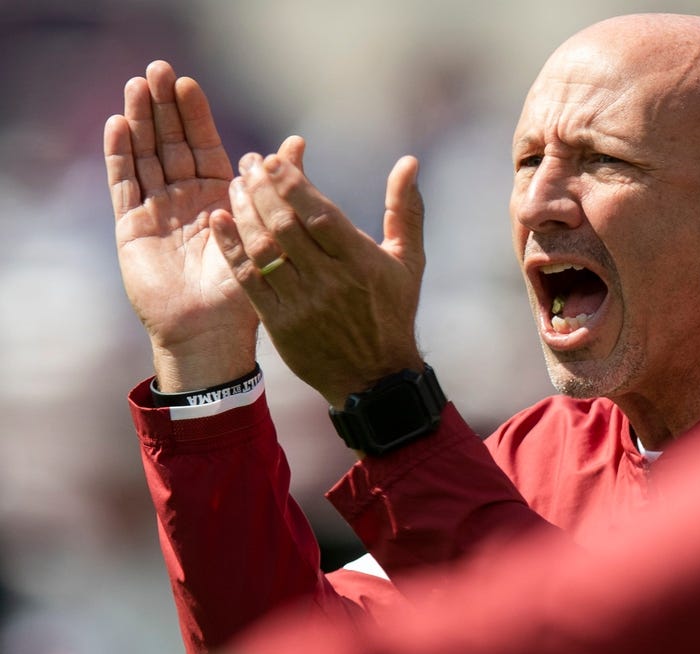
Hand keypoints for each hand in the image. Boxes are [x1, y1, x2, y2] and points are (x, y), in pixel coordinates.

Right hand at [105, 61, 275, 390]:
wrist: (213, 333)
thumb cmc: (245, 292)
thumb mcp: (264, 232)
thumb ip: (276, 187)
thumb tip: (297, 142)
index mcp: (219, 197)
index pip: (204, 145)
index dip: (194, 115)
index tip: (187, 82)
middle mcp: (186, 199)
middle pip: (169, 143)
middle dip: (163, 107)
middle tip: (157, 69)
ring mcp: (157, 211)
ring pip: (145, 156)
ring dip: (139, 121)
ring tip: (136, 86)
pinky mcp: (133, 227)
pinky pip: (125, 184)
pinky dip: (121, 155)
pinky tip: (118, 125)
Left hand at [211, 146, 426, 405]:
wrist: (374, 377)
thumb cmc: (392, 312)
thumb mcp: (408, 261)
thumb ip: (405, 209)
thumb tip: (409, 161)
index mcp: (360, 262)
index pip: (319, 213)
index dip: (292, 183)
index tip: (274, 159)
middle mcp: (330, 281)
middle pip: (286, 225)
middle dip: (262, 188)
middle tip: (248, 163)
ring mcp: (302, 303)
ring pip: (263, 248)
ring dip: (243, 212)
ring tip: (235, 186)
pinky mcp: (280, 322)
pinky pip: (248, 279)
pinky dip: (231, 247)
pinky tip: (219, 221)